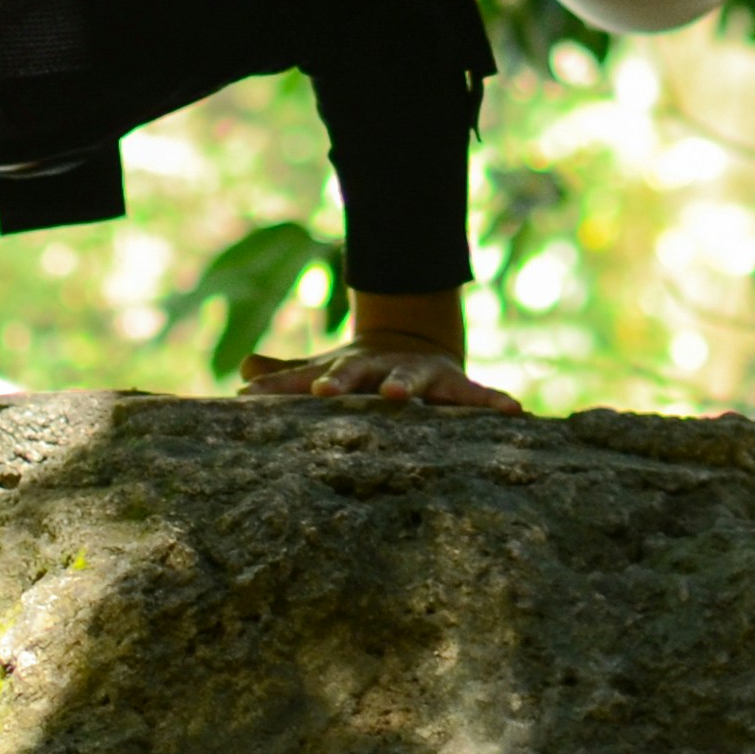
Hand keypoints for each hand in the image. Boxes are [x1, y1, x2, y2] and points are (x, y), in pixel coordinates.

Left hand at [235, 340, 523, 413]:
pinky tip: (513, 410)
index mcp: (347, 370)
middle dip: (342, 382)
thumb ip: (285, 378)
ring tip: (397, 394)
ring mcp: (419, 375)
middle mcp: (380, 369)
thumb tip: (241, 373)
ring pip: (411, 380)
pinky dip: (493, 401)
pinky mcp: (454, 384)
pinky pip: (475, 396)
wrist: (414, 343)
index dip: (285, 389)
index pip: (312, 379)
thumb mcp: (323, 371)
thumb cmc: (358, 372)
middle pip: (356, 373)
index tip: (254, 397)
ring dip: (404, 386)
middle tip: (326, 391)